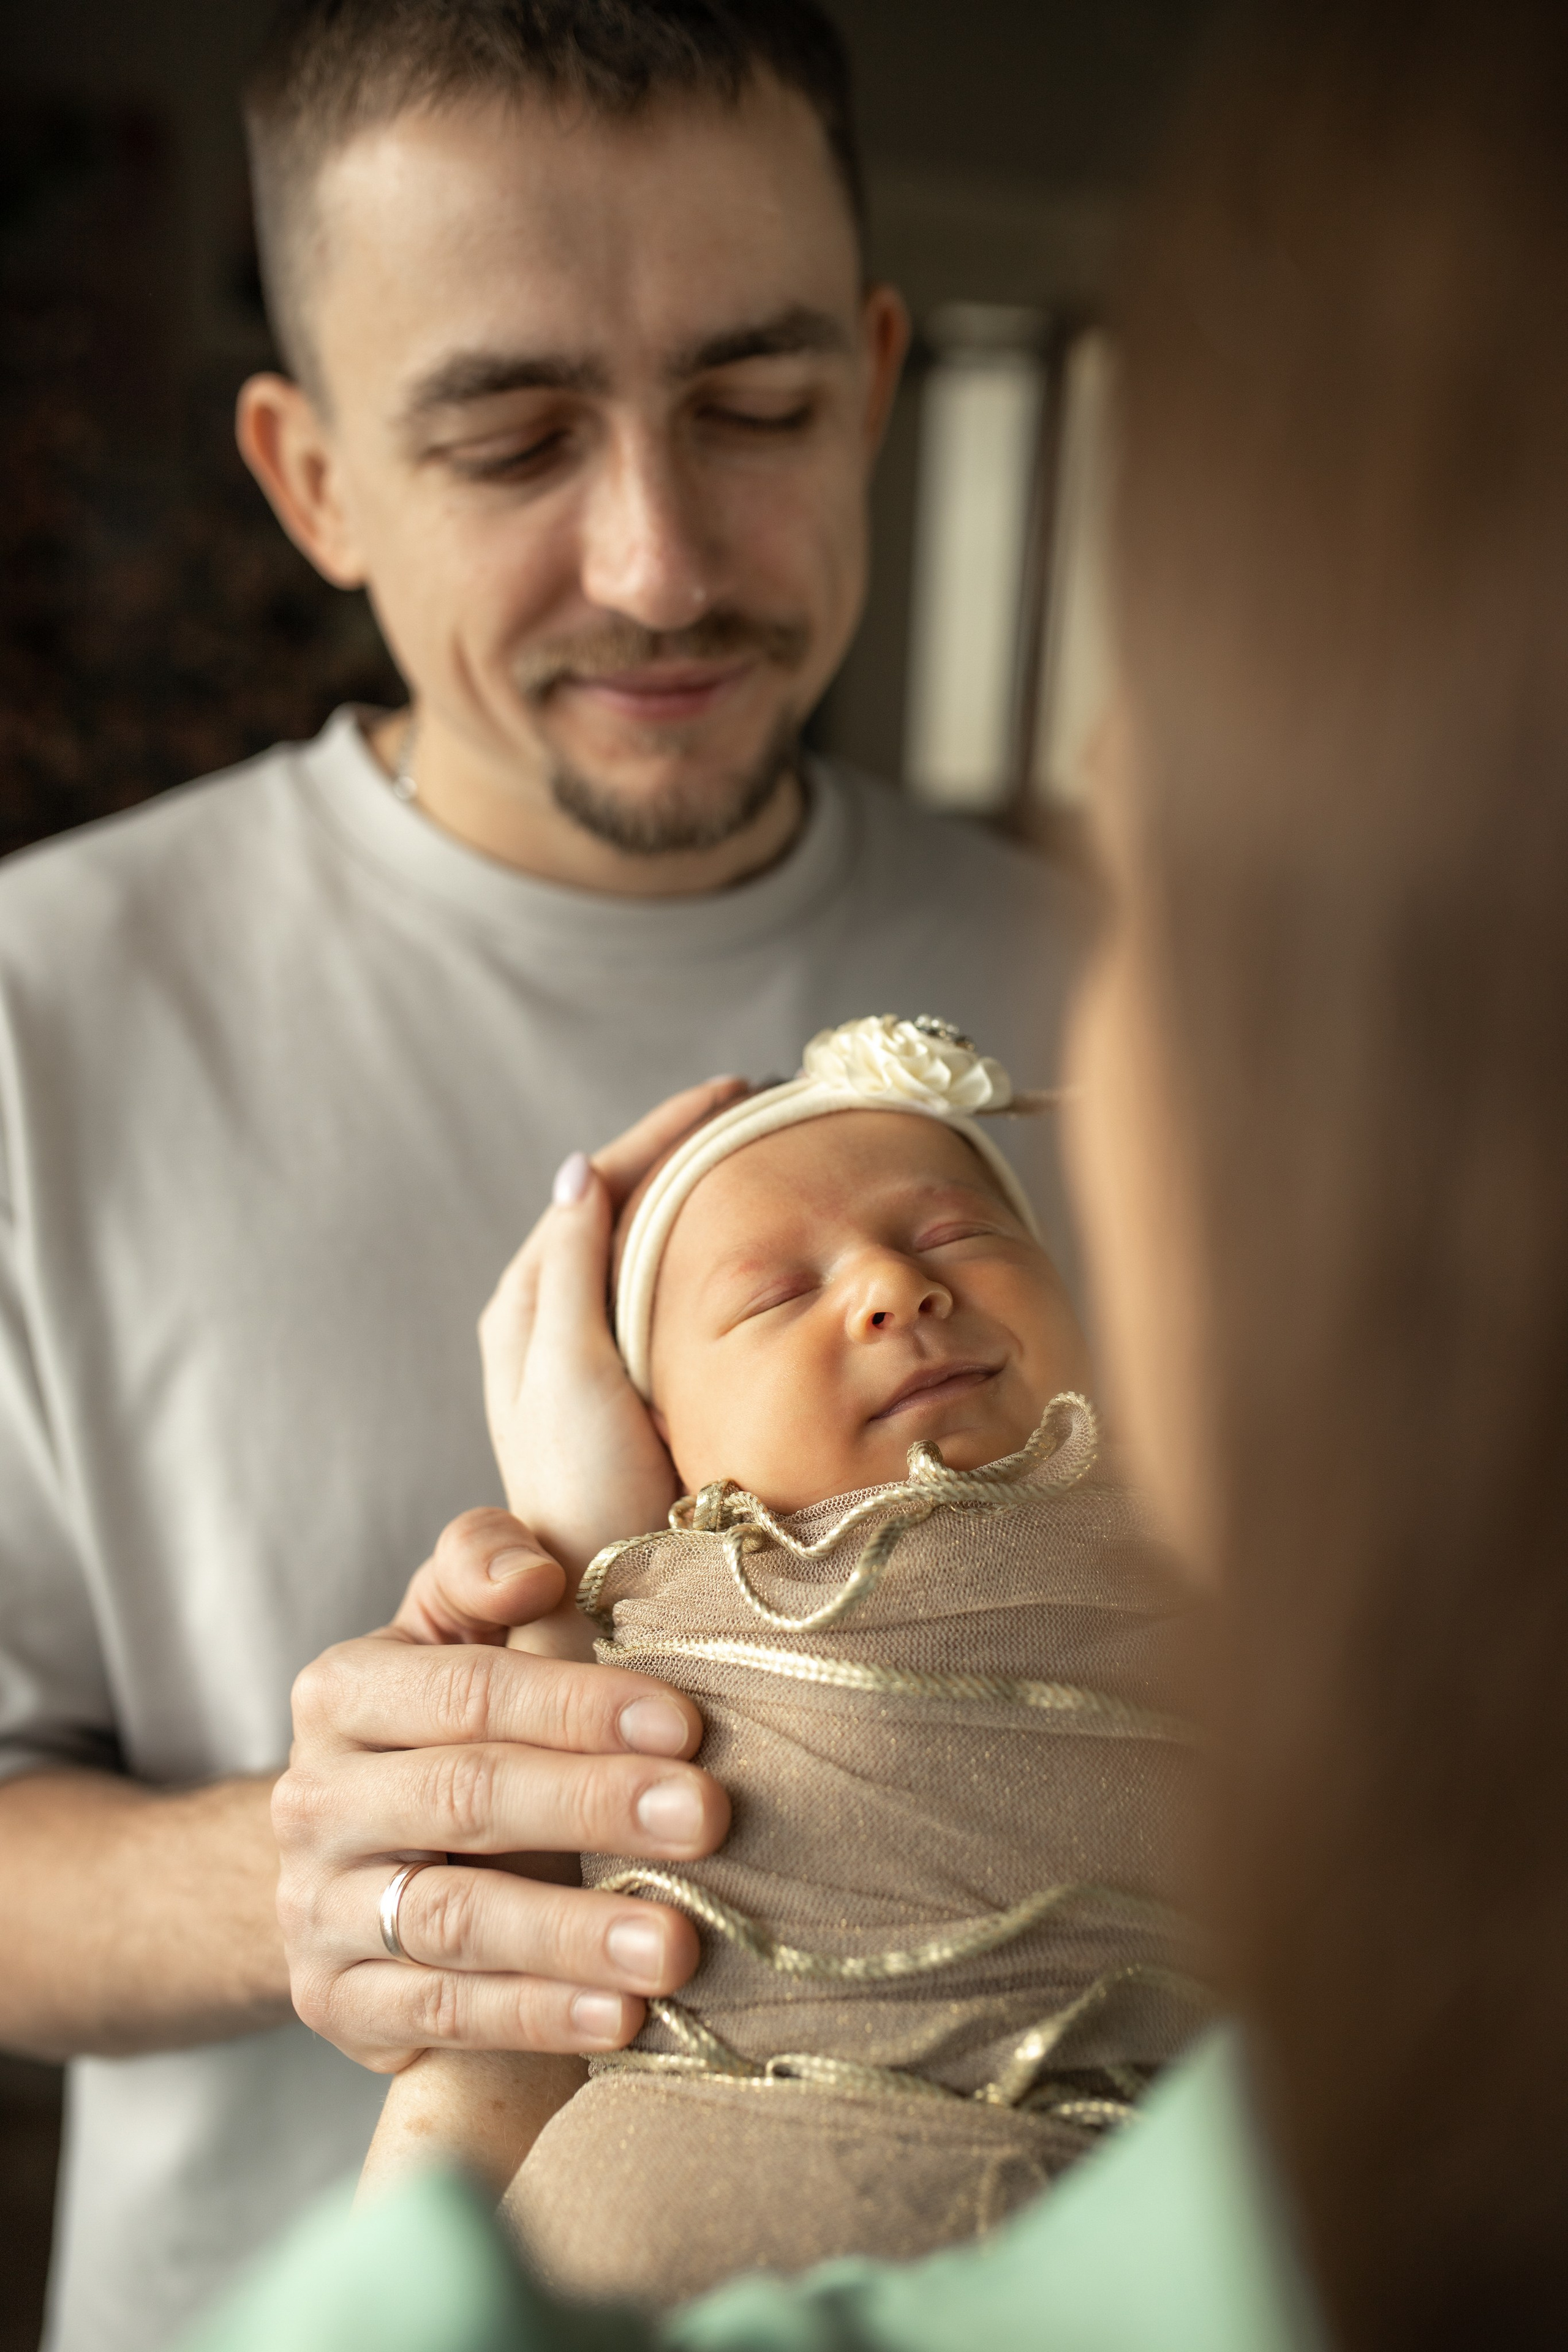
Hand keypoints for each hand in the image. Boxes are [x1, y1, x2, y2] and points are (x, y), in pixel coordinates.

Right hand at [274, 1510, 729, 2072]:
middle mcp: (314, 1800)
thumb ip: (479, 1564)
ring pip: (454, 1921)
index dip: (578, 1705)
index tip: (687, 1723)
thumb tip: (532, 1572)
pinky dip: (537, 2019)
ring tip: (678, 1946)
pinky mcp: (338, 2005)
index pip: (468, 1691)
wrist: (343, 1862)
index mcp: (341, 1691)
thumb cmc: (436, 1724)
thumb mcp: (444, 1627)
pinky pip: (443, 2014)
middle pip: (465, 1797)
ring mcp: (318, 1911)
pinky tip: (621, 2020)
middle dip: (594, 1805)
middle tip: (708, 1820)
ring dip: (574, 1936)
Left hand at [479, 1074, 746, 1576]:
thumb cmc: (580, 1492)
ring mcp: (594, 1355)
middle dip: (690, 1151)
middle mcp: (554, 1319)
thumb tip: (581, 1169)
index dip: (667, 1130)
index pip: (601, 1182)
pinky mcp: (631, 1391)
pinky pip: (666, 1296)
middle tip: (765, 1109)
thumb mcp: (569, 1372)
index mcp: (529, 1302)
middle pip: (625, 1204)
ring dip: (701, 1199)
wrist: (598, 1602)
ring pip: (647, 1248)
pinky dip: (708, 1257)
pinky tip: (755, 1252)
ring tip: (767, 1158)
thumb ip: (571, 1271)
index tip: (736, 1092)